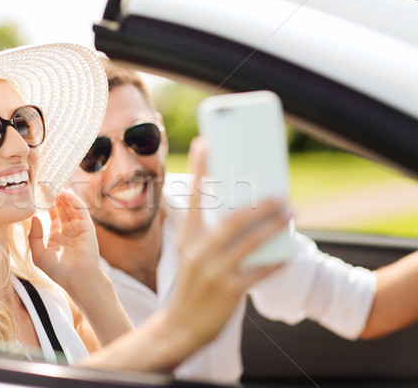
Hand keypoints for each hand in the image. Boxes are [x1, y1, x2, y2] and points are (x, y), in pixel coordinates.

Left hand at [29, 190, 103, 300]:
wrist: (78, 279)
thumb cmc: (58, 271)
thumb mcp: (39, 254)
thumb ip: (34, 236)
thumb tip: (34, 218)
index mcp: (57, 236)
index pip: (52, 215)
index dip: (46, 205)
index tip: (38, 194)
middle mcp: (68, 230)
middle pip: (62, 208)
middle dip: (55, 197)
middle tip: (46, 185)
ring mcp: (78, 228)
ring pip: (71, 207)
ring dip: (64, 196)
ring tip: (54, 186)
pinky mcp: (87, 227)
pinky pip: (81, 210)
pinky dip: (74, 201)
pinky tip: (65, 194)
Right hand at [168, 138, 290, 347]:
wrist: (179, 327)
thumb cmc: (190, 288)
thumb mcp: (191, 258)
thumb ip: (210, 237)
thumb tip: (243, 216)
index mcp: (188, 240)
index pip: (194, 199)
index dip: (199, 170)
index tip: (204, 143)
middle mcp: (199, 252)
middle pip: (232, 218)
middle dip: (259, 203)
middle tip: (280, 193)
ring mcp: (214, 272)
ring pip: (250, 241)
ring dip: (273, 225)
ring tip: (290, 213)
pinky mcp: (230, 291)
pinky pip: (260, 272)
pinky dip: (275, 261)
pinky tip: (287, 254)